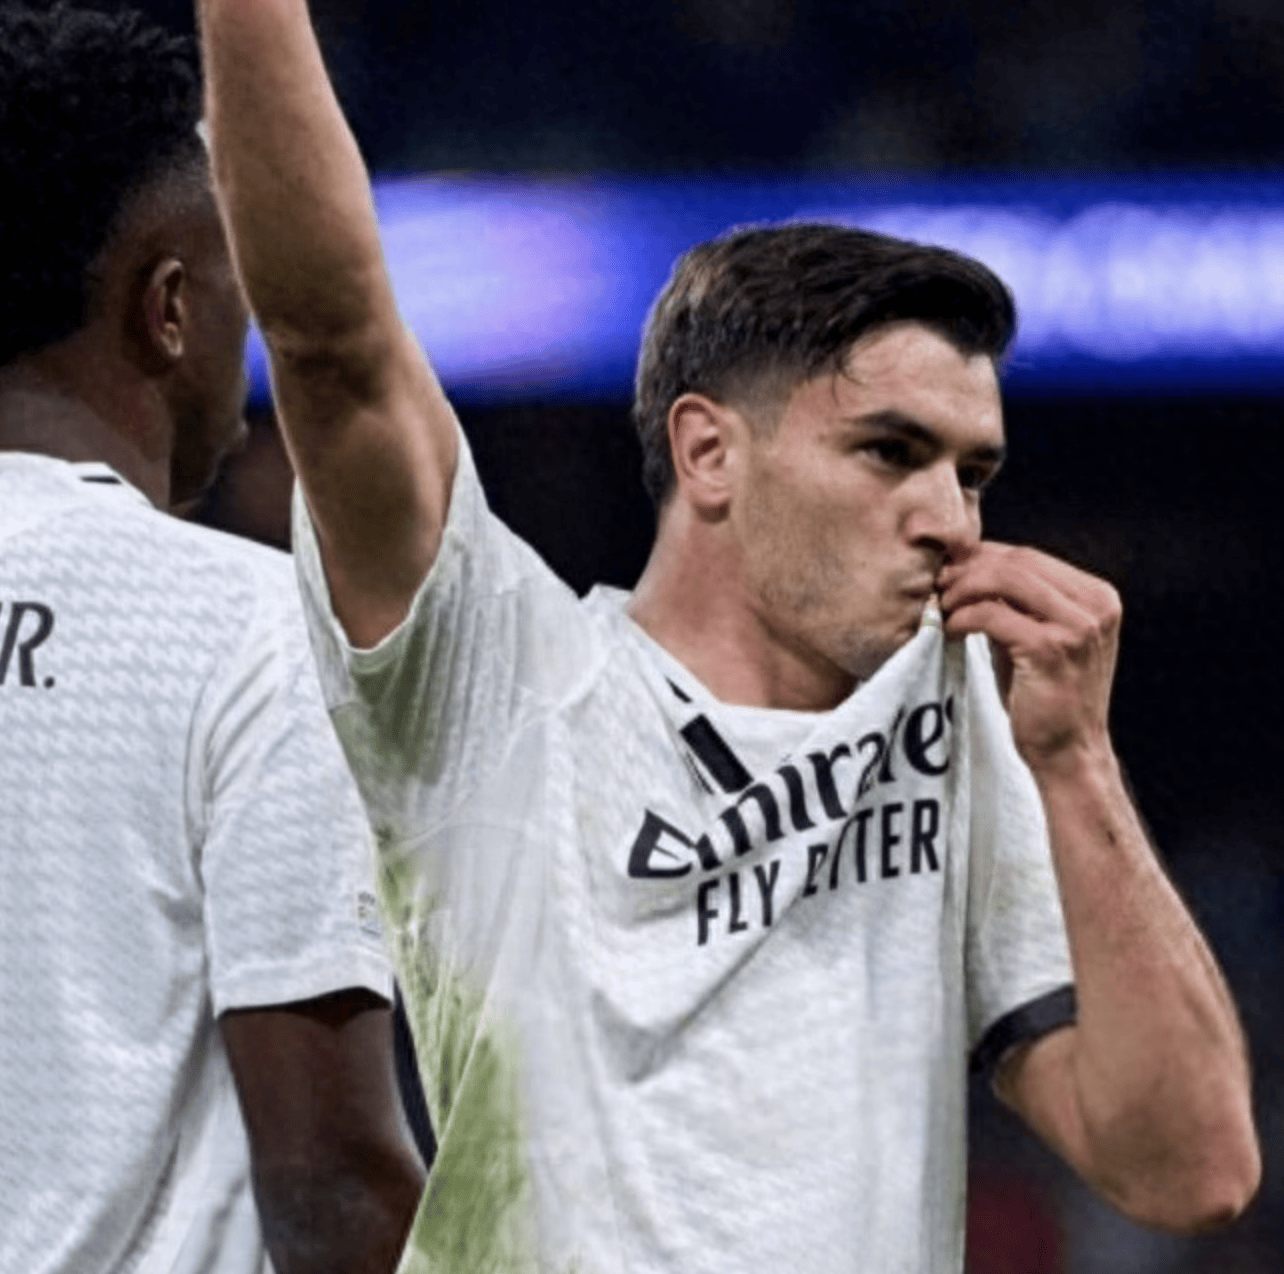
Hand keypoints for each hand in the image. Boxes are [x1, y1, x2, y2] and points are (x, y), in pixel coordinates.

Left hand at [936, 543, 1121, 773]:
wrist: (1069, 752)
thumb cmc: (1047, 697)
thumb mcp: (1037, 638)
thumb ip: (1016, 605)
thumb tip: (967, 571)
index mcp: (1096, 597)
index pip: (1028, 557)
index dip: (982, 558)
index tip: (950, 572)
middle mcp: (1095, 605)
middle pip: (1016, 561)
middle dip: (968, 569)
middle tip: (938, 586)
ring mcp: (1077, 626)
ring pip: (1004, 579)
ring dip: (963, 589)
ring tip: (942, 607)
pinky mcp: (1050, 649)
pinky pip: (992, 614)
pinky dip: (963, 616)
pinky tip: (950, 630)